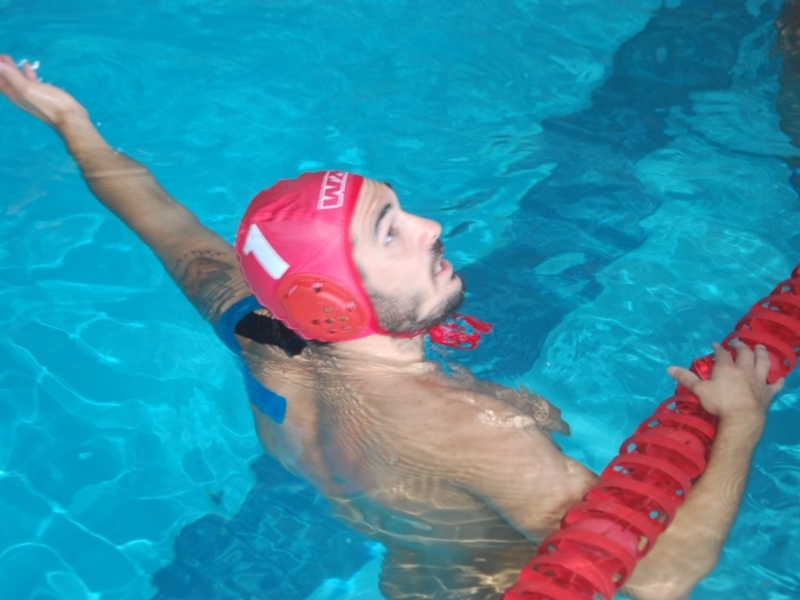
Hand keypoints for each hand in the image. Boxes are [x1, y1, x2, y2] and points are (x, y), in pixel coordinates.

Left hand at [0, 54, 84, 127]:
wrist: (70, 117)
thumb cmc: (50, 103)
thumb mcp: (28, 88)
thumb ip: (12, 76)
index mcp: (14, 94)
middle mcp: (19, 96)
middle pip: (5, 80)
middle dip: (2, 69)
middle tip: (2, 56)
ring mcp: (31, 96)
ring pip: (16, 80)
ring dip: (11, 70)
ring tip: (9, 59)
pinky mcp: (42, 94)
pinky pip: (29, 81)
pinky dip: (25, 73)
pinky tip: (27, 67)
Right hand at [667, 341, 783, 423]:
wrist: (742, 418)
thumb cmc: (720, 403)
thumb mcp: (699, 390)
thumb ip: (686, 378)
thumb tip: (669, 368)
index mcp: (727, 368)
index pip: (722, 353)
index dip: (718, 348)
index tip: (715, 344)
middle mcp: (744, 370)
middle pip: (745, 354)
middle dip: (741, 346)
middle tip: (738, 342)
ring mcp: (758, 380)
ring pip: (763, 363)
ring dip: (762, 354)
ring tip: (760, 347)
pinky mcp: (767, 392)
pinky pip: (775, 385)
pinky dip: (778, 381)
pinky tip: (780, 378)